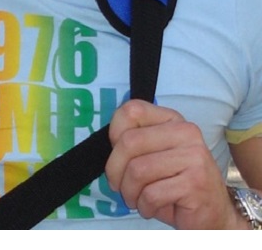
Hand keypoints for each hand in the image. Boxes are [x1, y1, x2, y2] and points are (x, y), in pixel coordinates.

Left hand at [105, 99, 247, 228]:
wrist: (213, 215)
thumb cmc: (175, 185)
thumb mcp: (154, 155)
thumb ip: (135, 141)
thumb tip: (110, 142)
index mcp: (172, 119)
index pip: (131, 110)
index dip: (114, 133)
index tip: (119, 155)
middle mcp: (186, 131)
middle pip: (129, 142)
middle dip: (115, 170)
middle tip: (120, 186)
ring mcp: (194, 156)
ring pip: (137, 170)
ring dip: (129, 192)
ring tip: (137, 200)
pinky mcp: (195, 183)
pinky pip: (151, 194)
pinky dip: (144, 206)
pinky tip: (152, 208)